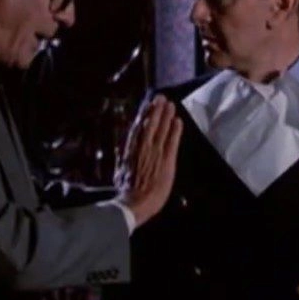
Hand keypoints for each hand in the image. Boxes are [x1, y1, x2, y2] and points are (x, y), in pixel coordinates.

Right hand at [116, 95, 181, 226]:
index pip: (137, 128)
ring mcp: (155, 152)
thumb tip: (120, 149)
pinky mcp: (167, 160)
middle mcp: (142, 147)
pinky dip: (175, 131)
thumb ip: (121, 158)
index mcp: (130, 150)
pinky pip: (172, 141)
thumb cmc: (127, 190)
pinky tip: (178, 121)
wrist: (135, 202)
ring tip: (171, 105)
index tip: (147, 104)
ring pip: (161, 129)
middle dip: (156, 110)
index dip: (143, 115)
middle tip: (161, 97)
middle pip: (150, 124)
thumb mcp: (120, 171)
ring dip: (166, 116)